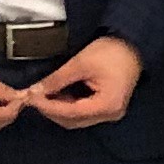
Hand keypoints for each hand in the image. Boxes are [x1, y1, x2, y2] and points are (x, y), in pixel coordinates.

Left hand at [25, 34, 144, 130]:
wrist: (134, 43)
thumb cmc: (112, 51)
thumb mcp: (81, 63)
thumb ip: (56, 80)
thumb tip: (34, 91)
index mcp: (106, 106)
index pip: (70, 113)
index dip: (48, 106)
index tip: (30, 98)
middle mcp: (109, 115)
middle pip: (73, 120)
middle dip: (51, 110)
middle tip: (34, 97)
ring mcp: (110, 112)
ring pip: (76, 118)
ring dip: (59, 108)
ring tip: (44, 94)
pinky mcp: (108, 106)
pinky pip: (83, 112)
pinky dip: (68, 105)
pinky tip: (58, 94)